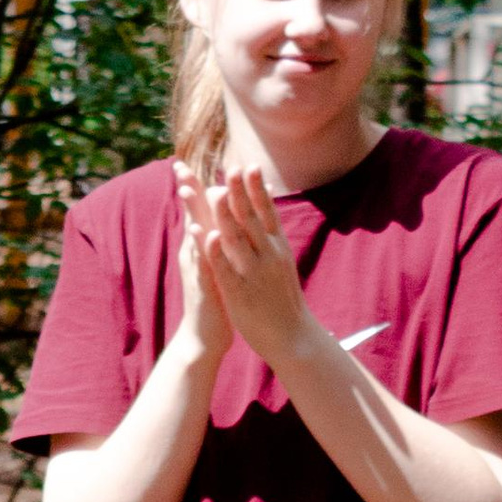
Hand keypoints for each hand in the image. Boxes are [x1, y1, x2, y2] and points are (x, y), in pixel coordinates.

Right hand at [168, 164, 232, 364]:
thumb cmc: (217, 297)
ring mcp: (197, 268)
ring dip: (192, 212)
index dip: (192, 185)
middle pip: (191, 215)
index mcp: (201, 245)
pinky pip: (203, 263)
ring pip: (195, 234)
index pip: (199, 209)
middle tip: (177, 165)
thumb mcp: (217, 263)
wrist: (206, 336)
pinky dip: (203, 247)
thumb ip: (217, 239)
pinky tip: (202, 232)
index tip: (182, 161)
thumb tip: (218, 216)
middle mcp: (195, 253)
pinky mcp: (204, 285)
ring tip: (188, 189)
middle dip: (185, 190)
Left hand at [187, 162, 313, 372]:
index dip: (257, 188)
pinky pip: (225, 267)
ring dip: (226, 213)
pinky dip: (216, 249)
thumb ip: (273, 238)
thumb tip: (271, 216)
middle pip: (252, 218)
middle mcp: (268, 255)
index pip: (267, 211)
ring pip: (237, 238)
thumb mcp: (282, 263)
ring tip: (214, 191)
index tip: (248, 165)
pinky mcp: (239, 292)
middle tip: (232, 166)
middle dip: (241, 192)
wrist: (293, 336)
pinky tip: (208, 233)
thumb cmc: (283, 299)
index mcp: (278, 247)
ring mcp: (253, 273)